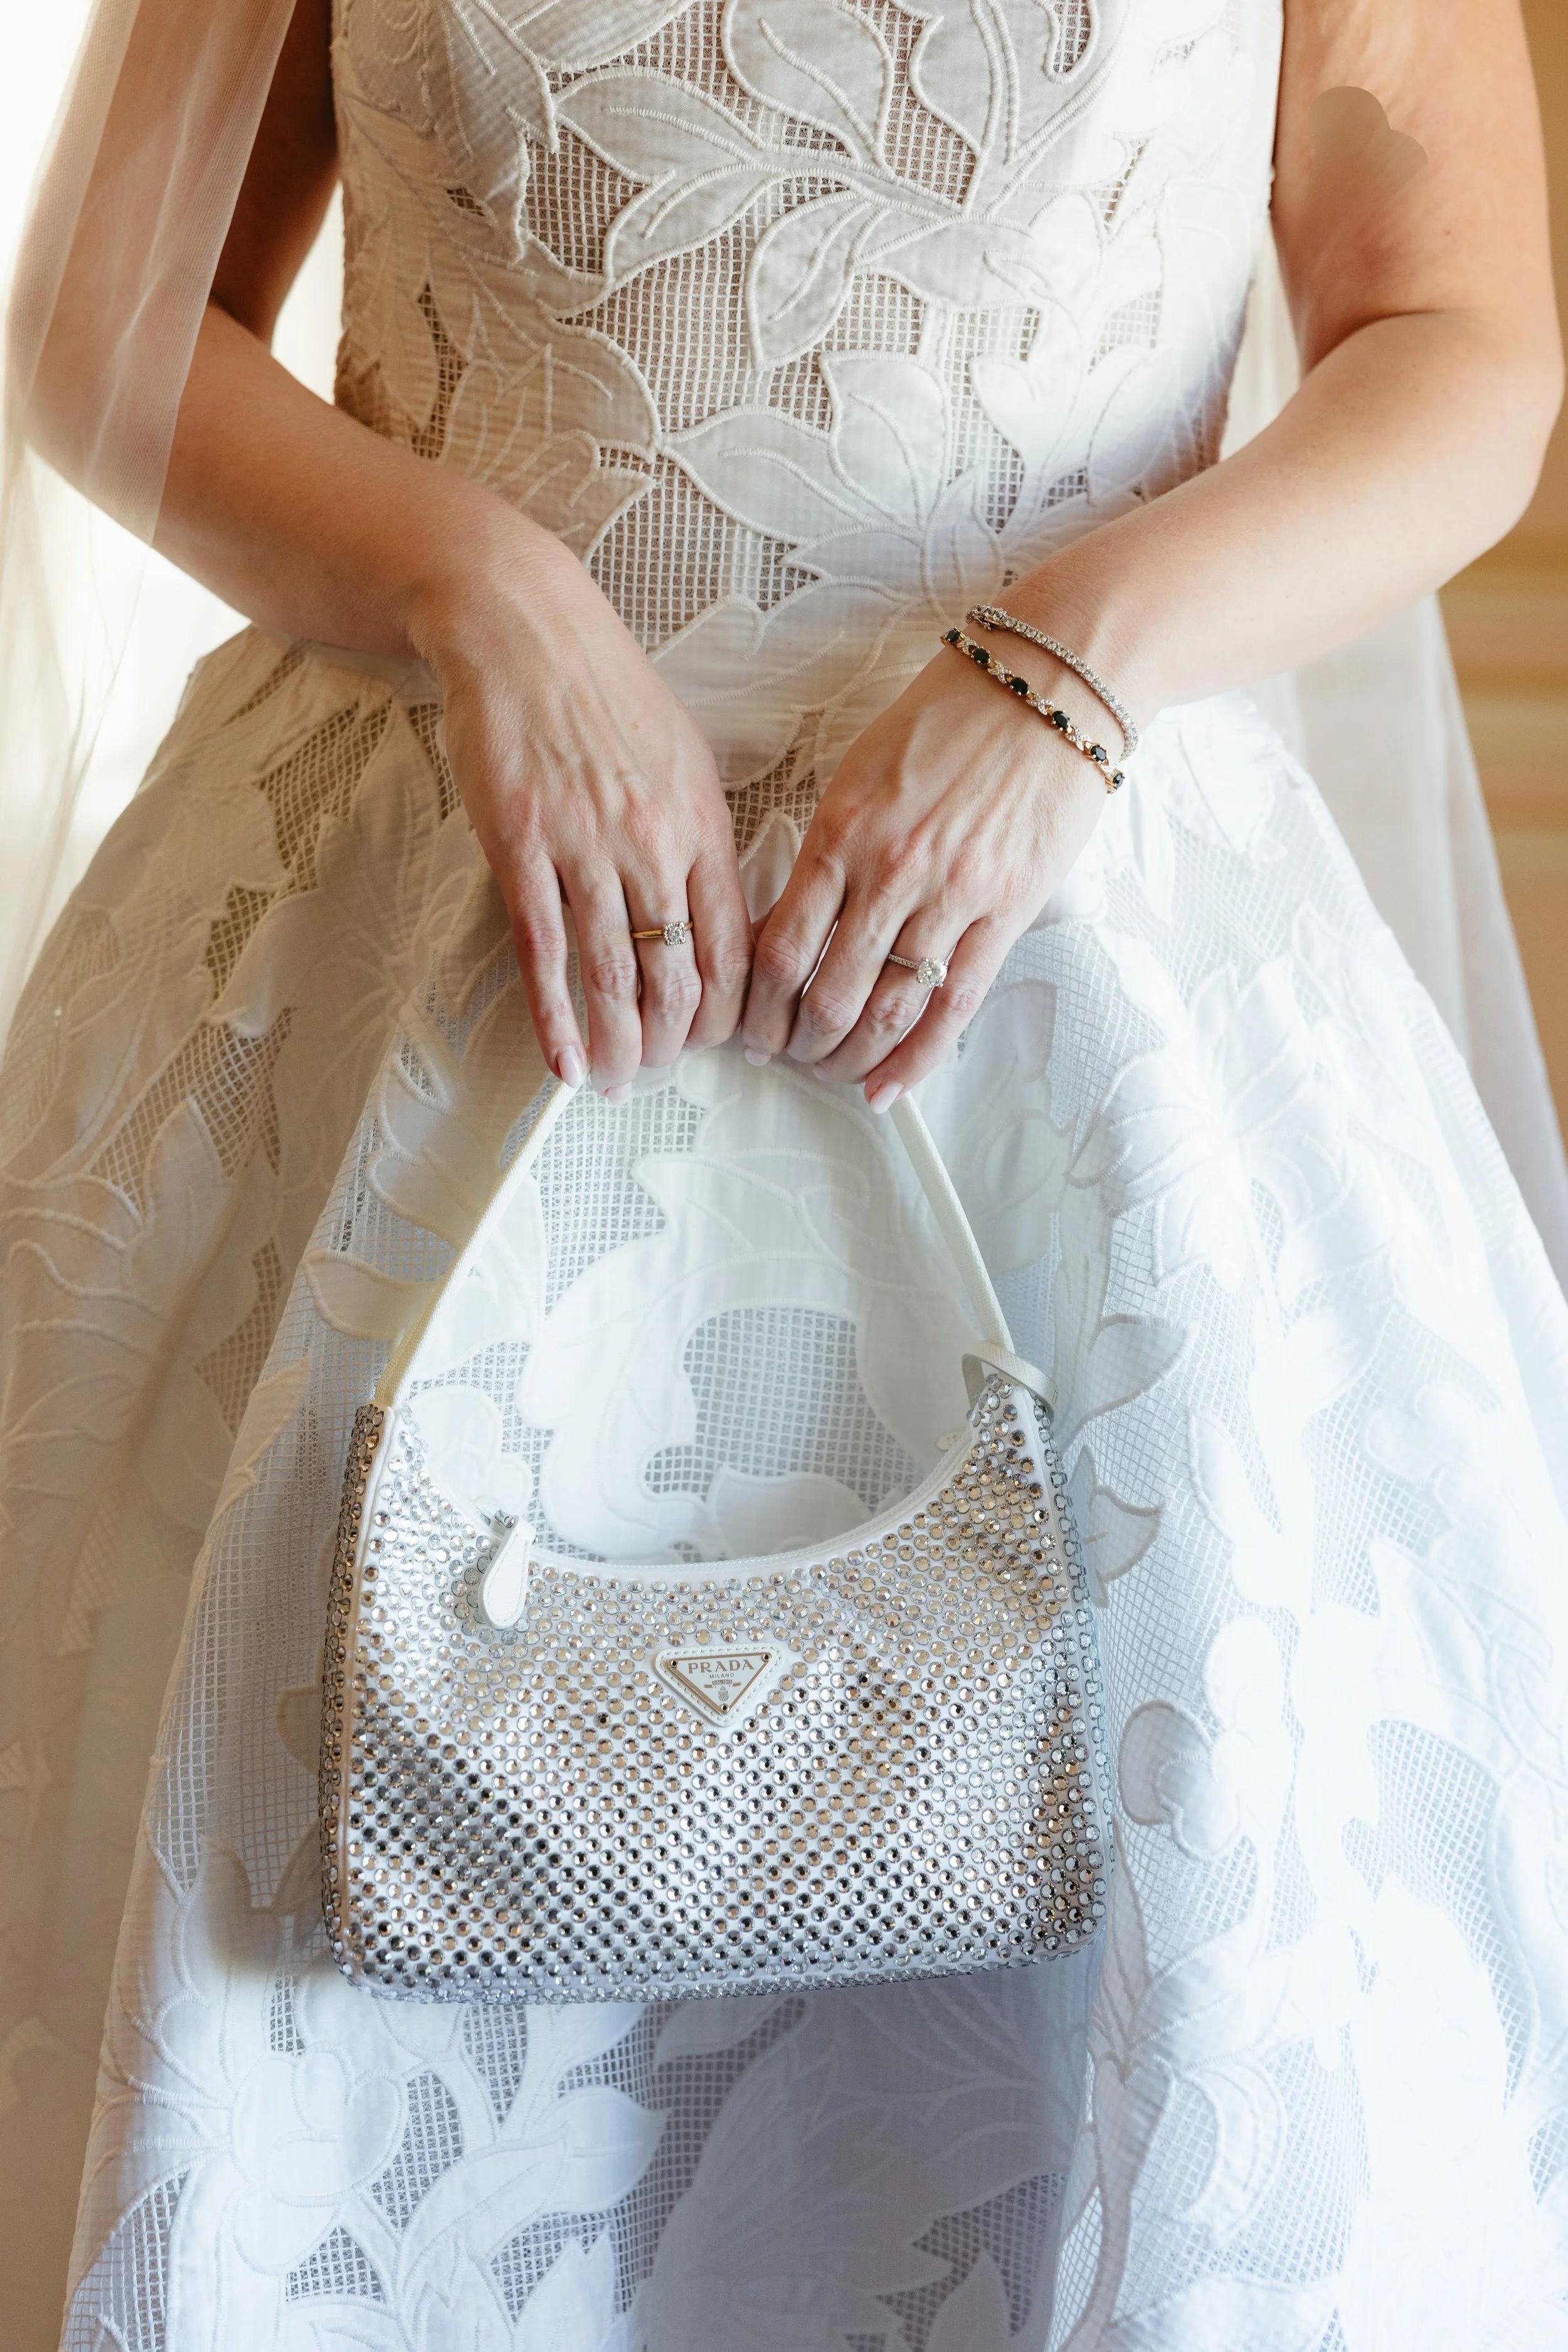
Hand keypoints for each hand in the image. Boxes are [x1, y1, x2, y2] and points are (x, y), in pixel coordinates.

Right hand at [415, 525, 752, 1095]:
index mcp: (701, 824)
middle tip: (657, 1074)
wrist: (522, 629)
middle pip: (677, 972)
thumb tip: (711, 909)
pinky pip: (544, 950)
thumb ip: (698, 837)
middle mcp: (652, 842)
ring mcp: (585, 846)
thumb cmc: (603, 690)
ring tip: (613, 1082)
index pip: (733, 946)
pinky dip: (553, 1015)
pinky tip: (560, 1057)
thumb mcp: (683, 757)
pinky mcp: (520, 846)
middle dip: (672, 1041)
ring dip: (615, 1042)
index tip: (717, 1043)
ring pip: (612, 973)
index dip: (729, 1011)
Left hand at [740, 643, 1112, 1105]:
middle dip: (798, 1045)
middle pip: (827, 995)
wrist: (1049, 686)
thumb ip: (825, 852)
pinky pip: (953, 1007)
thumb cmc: (950, 719)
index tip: (749, 1030)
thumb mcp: (858, 774)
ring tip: (833, 1074)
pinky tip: (889, 1088)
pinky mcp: (1007, 913)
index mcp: (841, 833)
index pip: (780, 948)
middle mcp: (891, 872)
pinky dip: (916, 1059)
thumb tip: (789, 927)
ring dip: (850, 1059)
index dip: (757, 1007)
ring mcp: (952, 897)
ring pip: (887, 1011)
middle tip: (788, 1060)